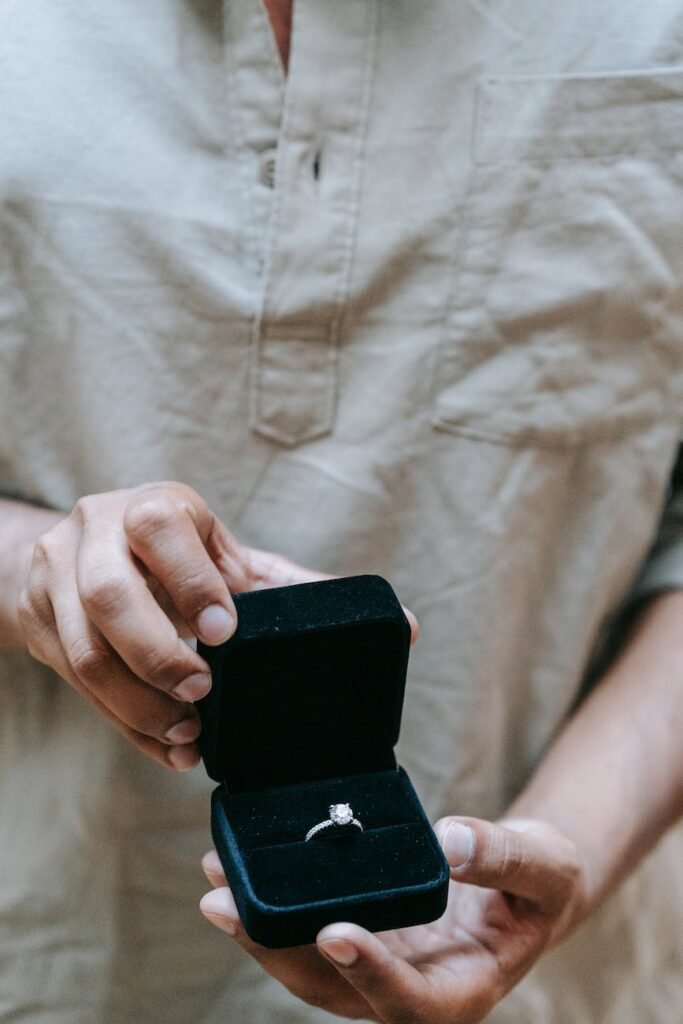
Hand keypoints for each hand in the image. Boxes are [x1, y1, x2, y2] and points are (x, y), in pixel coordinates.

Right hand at [15, 481, 332, 769]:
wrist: (83, 549)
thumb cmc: (171, 552)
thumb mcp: (219, 552)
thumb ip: (281, 584)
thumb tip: (371, 613)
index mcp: (148, 506)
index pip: (158, 529)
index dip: (192, 583)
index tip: (224, 634)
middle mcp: (92, 531)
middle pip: (109, 597)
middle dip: (159, 656)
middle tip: (202, 693)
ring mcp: (54, 576)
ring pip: (87, 654)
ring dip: (141, 705)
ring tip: (187, 731)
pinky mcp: (37, 620)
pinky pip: (76, 686)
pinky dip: (126, 723)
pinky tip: (166, 743)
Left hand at [199, 816, 587, 1022]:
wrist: (525, 883)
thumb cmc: (542, 882)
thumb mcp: (546, 865)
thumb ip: (504, 857)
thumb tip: (452, 841)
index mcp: (462, 988)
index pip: (409, 1001)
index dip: (371, 973)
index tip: (334, 933)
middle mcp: (412, 988)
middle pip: (336, 988)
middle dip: (278, 951)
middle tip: (225, 905)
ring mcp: (383, 964)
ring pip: (311, 965)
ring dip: (261, 930)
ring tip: (217, 883)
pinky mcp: (367, 934)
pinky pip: (313, 928)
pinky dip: (276, 906)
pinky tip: (240, 873)